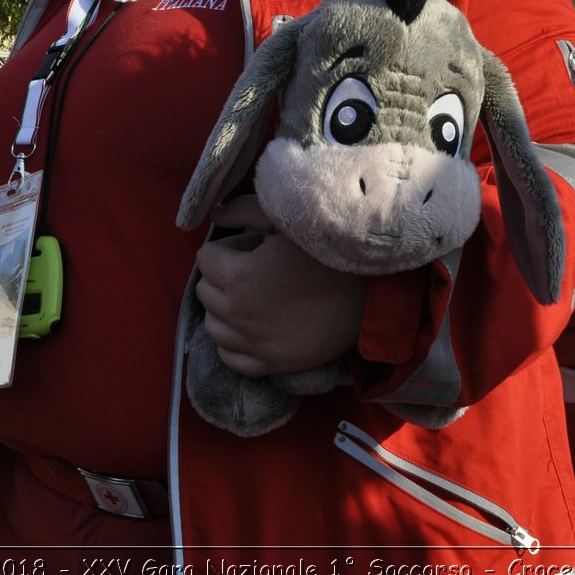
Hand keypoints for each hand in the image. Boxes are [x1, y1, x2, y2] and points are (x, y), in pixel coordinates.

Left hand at [194, 194, 367, 377]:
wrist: (369, 296)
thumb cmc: (328, 253)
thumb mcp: (287, 221)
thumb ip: (244, 210)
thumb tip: (214, 214)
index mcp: (239, 277)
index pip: (206, 258)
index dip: (228, 247)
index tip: (252, 247)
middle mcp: (238, 315)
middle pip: (205, 292)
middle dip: (223, 276)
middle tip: (255, 269)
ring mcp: (253, 344)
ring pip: (213, 327)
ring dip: (224, 309)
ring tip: (252, 297)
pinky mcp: (271, 364)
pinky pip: (230, 359)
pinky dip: (233, 343)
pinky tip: (250, 328)